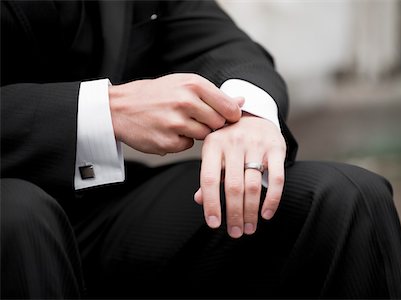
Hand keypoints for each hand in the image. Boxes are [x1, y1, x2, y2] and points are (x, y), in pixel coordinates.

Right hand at [109, 73, 243, 154]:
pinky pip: (187, 146)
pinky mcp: (167, 142)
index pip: (229, 107)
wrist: (118, 108)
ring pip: (204, 136)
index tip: (227, 118)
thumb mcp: (183, 84)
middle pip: (218, 124)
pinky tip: (167, 131)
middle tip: (194, 118)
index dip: (231, 116)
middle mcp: (185, 102)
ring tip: (178, 122)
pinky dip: (180, 142)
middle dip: (211, 124)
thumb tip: (241, 101)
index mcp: (193, 84)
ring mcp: (176, 123)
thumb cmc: (154, 94)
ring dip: (196, 133)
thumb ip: (213, 94)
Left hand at [194, 113, 285, 237]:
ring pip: (253, 185)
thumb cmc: (230, 140)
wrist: (254, 115)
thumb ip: (210, 175)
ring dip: (251, 212)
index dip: (211, 204)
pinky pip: (277, 178)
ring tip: (249, 228)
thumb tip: (200, 200)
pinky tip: (266, 214)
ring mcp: (256, 145)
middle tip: (235, 232)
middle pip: (233, 187)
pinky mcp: (276, 148)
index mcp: (213, 144)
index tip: (214, 225)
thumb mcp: (214, 152)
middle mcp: (233, 143)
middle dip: (234, 214)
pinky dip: (272, 199)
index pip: (210, 179)